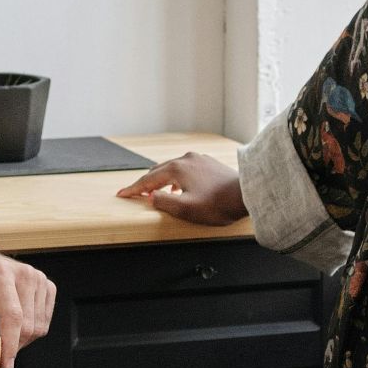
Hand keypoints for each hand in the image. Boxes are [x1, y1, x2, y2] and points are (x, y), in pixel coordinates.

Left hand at [0, 234, 54, 367]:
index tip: (4, 365)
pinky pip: (44, 322)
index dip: (10, 344)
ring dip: (19, 341)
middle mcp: (25, 274)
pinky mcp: (47, 286)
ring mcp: (39, 279)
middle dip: (10, 348)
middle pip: (27, 326)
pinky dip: (29, 332)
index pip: (13, 316)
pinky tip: (13, 326)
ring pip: (38, 328)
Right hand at [115, 152, 246, 225]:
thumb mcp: (186, 209)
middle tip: (135, 192)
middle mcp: (186, 159)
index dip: (133, 189)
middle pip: (158, 170)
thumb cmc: (218, 204)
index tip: (122, 194)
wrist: (245, 194)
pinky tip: (179, 186)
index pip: (148, 180)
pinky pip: (185, 168)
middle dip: (145, 182)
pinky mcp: (208, 163)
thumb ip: (164, 202)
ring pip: (172, 168)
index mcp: (177, 169)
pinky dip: (175, 177)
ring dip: (161, 179)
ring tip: (156, 191)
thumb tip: (151, 197)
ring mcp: (198, 159)